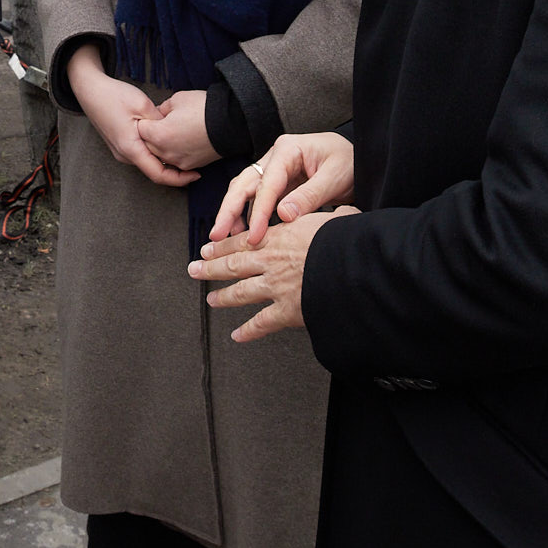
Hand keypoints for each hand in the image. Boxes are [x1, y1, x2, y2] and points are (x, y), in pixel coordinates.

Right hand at [64, 44, 197, 188]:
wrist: (90, 91)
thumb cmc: (114, 96)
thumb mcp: (143, 105)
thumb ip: (160, 123)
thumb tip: (174, 135)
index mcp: (130, 148)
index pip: (158, 175)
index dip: (179, 179)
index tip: (196, 175)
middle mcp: (124, 155)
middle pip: (154, 171)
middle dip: (176, 171)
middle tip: (196, 163)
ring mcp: (121, 152)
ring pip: (148, 163)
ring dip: (166, 161)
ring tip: (185, 152)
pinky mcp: (121, 146)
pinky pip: (142, 155)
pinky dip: (157, 154)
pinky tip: (168, 143)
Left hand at [136, 88, 218, 171]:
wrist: (232, 123)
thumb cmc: (205, 109)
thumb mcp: (177, 99)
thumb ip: (160, 109)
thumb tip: (156, 114)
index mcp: (158, 134)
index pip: (140, 128)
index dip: (145, 119)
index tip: (150, 114)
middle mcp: (165, 152)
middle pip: (146, 145)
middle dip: (149, 134)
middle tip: (158, 122)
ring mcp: (177, 161)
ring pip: (159, 155)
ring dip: (160, 145)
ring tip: (172, 131)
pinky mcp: (189, 165)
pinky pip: (174, 161)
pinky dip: (173, 152)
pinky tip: (181, 141)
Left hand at [192, 207, 355, 341]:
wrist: (352, 270)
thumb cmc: (348, 243)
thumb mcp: (340, 218)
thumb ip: (335, 215)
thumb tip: (344, 211)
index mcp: (281, 237)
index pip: (243, 241)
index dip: (223, 245)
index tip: (209, 247)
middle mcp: (272, 262)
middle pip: (232, 265)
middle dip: (210, 268)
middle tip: (195, 269)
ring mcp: (276, 287)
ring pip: (240, 292)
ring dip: (223, 297)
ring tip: (211, 300)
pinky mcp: (286, 311)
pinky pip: (261, 323)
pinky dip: (248, 331)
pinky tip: (237, 335)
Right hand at [207, 132, 356, 245]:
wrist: (359, 161)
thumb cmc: (350, 163)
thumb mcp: (335, 177)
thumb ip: (310, 196)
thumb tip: (284, 215)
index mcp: (288, 149)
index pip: (266, 184)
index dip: (258, 213)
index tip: (253, 236)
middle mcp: (275, 157)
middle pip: (243, 183)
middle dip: (228, 211)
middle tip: (217, 235)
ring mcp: (273, 169)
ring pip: (244, 191)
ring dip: (233, 214)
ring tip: (227, 238)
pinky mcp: (277, 183)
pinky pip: (256, 199)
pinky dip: (247, 215)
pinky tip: (244, 233)